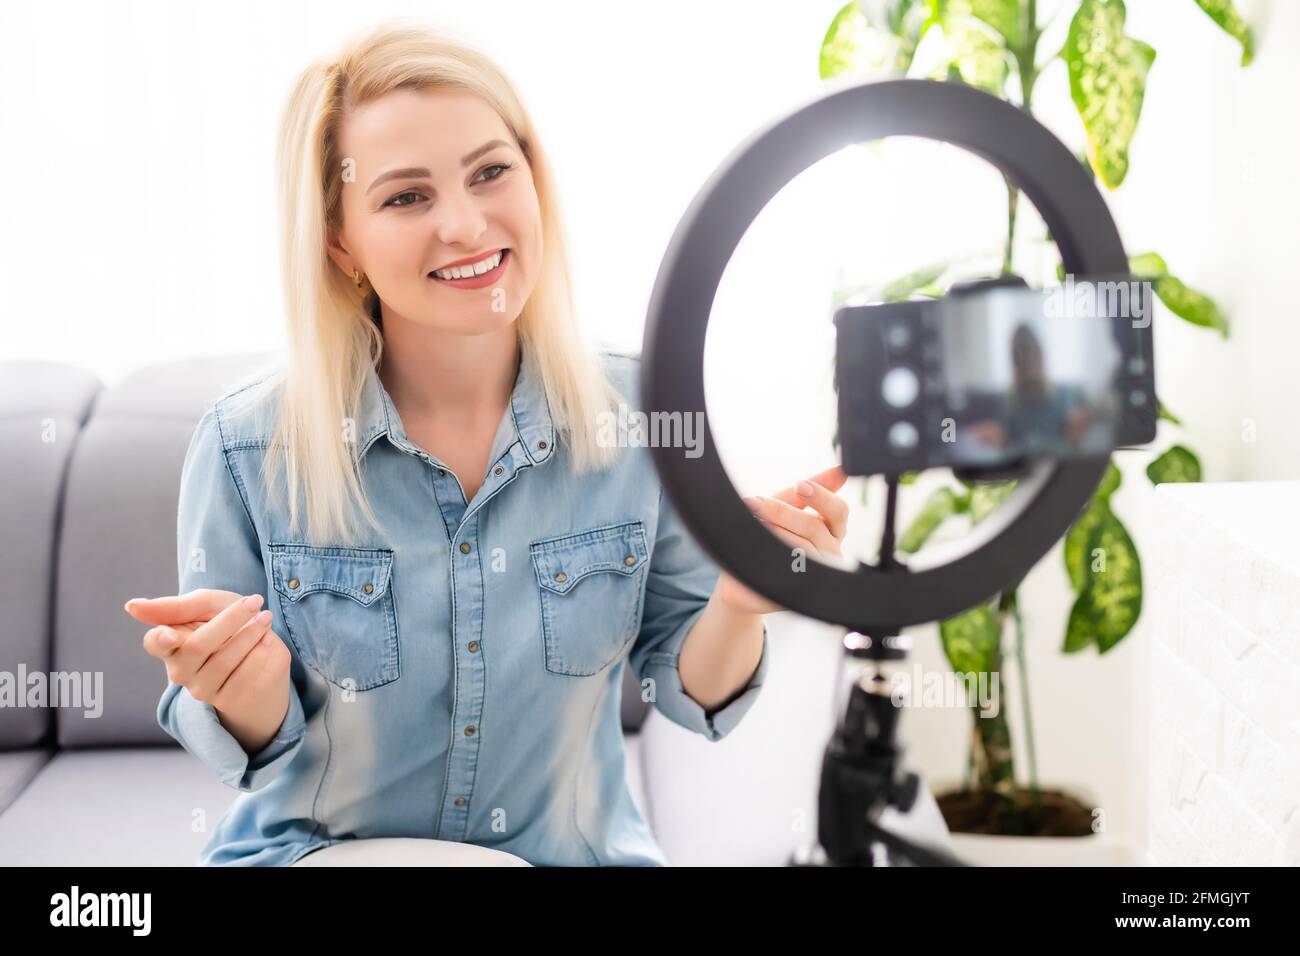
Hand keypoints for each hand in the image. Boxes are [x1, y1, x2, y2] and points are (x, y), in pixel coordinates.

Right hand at [127, 589, 291, 754]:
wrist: (264, 660)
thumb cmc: (231, 627)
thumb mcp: (210, 607)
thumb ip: (178, 606)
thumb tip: (131, 607)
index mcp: (171, 644)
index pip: (155, 643)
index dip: (159, 640)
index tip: (169, 634)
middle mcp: (181, 671)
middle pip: (198, 645)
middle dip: (229, 620)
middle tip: (254, 601)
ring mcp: (203, 690)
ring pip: (225, 661)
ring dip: (251, 634)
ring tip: (265, 618)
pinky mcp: (230, 701)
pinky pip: (246, 676)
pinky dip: (261, 652)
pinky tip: (268, 642)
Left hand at [713, 465, 849, 614]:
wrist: (738, 576)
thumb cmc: (765, 537)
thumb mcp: (784, 507)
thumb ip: (809, 490)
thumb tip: (840, 470)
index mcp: (830, 532)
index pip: (838, 512)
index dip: (821, 496)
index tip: (799, 485)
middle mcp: (830, 555)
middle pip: (814, 527)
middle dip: (781, 511)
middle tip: (754, 502)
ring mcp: (817, 578)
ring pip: (799, 547)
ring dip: (770, 530)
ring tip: (749, 521)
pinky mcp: (798, 596)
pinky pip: (786, 572)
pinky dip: (767, 554)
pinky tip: (753, 547)